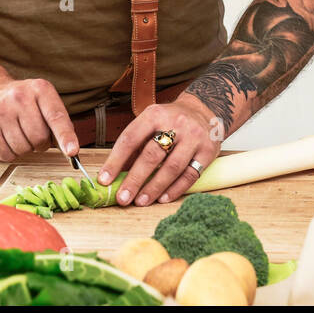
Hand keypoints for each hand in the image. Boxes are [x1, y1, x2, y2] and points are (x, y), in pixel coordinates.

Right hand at [0, 78, 77, 161]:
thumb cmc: (21, 101)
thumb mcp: (42, 100)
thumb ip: (57, 121)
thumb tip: (70, 149)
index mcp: (40, 89)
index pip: (56, 116)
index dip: (65, 136)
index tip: (72, 152)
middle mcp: (20, 97)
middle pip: (39, 137)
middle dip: (40, 144)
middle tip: (34, 135)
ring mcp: (2, 111)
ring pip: (23, 148)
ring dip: (25, 149)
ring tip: (19, 133)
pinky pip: (6, 154)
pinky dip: (10, 153)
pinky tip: (7, 138)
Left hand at [98, 95, 222, 206]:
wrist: (203, 111)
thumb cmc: (171, 120)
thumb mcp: (150, 122)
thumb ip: (135, 145)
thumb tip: (115, 173)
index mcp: (155, 114)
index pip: (131, 138)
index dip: (116, 160)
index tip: (104, 179)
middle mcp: (176, 124)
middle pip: (152, 155)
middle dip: (135, 179)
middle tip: (122, 197)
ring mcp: (194, 137)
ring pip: (172, 167)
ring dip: (154, 188)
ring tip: (140, 201)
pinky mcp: (208, 151)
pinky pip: (190, 175)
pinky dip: (175, 189)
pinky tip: (163, 198)